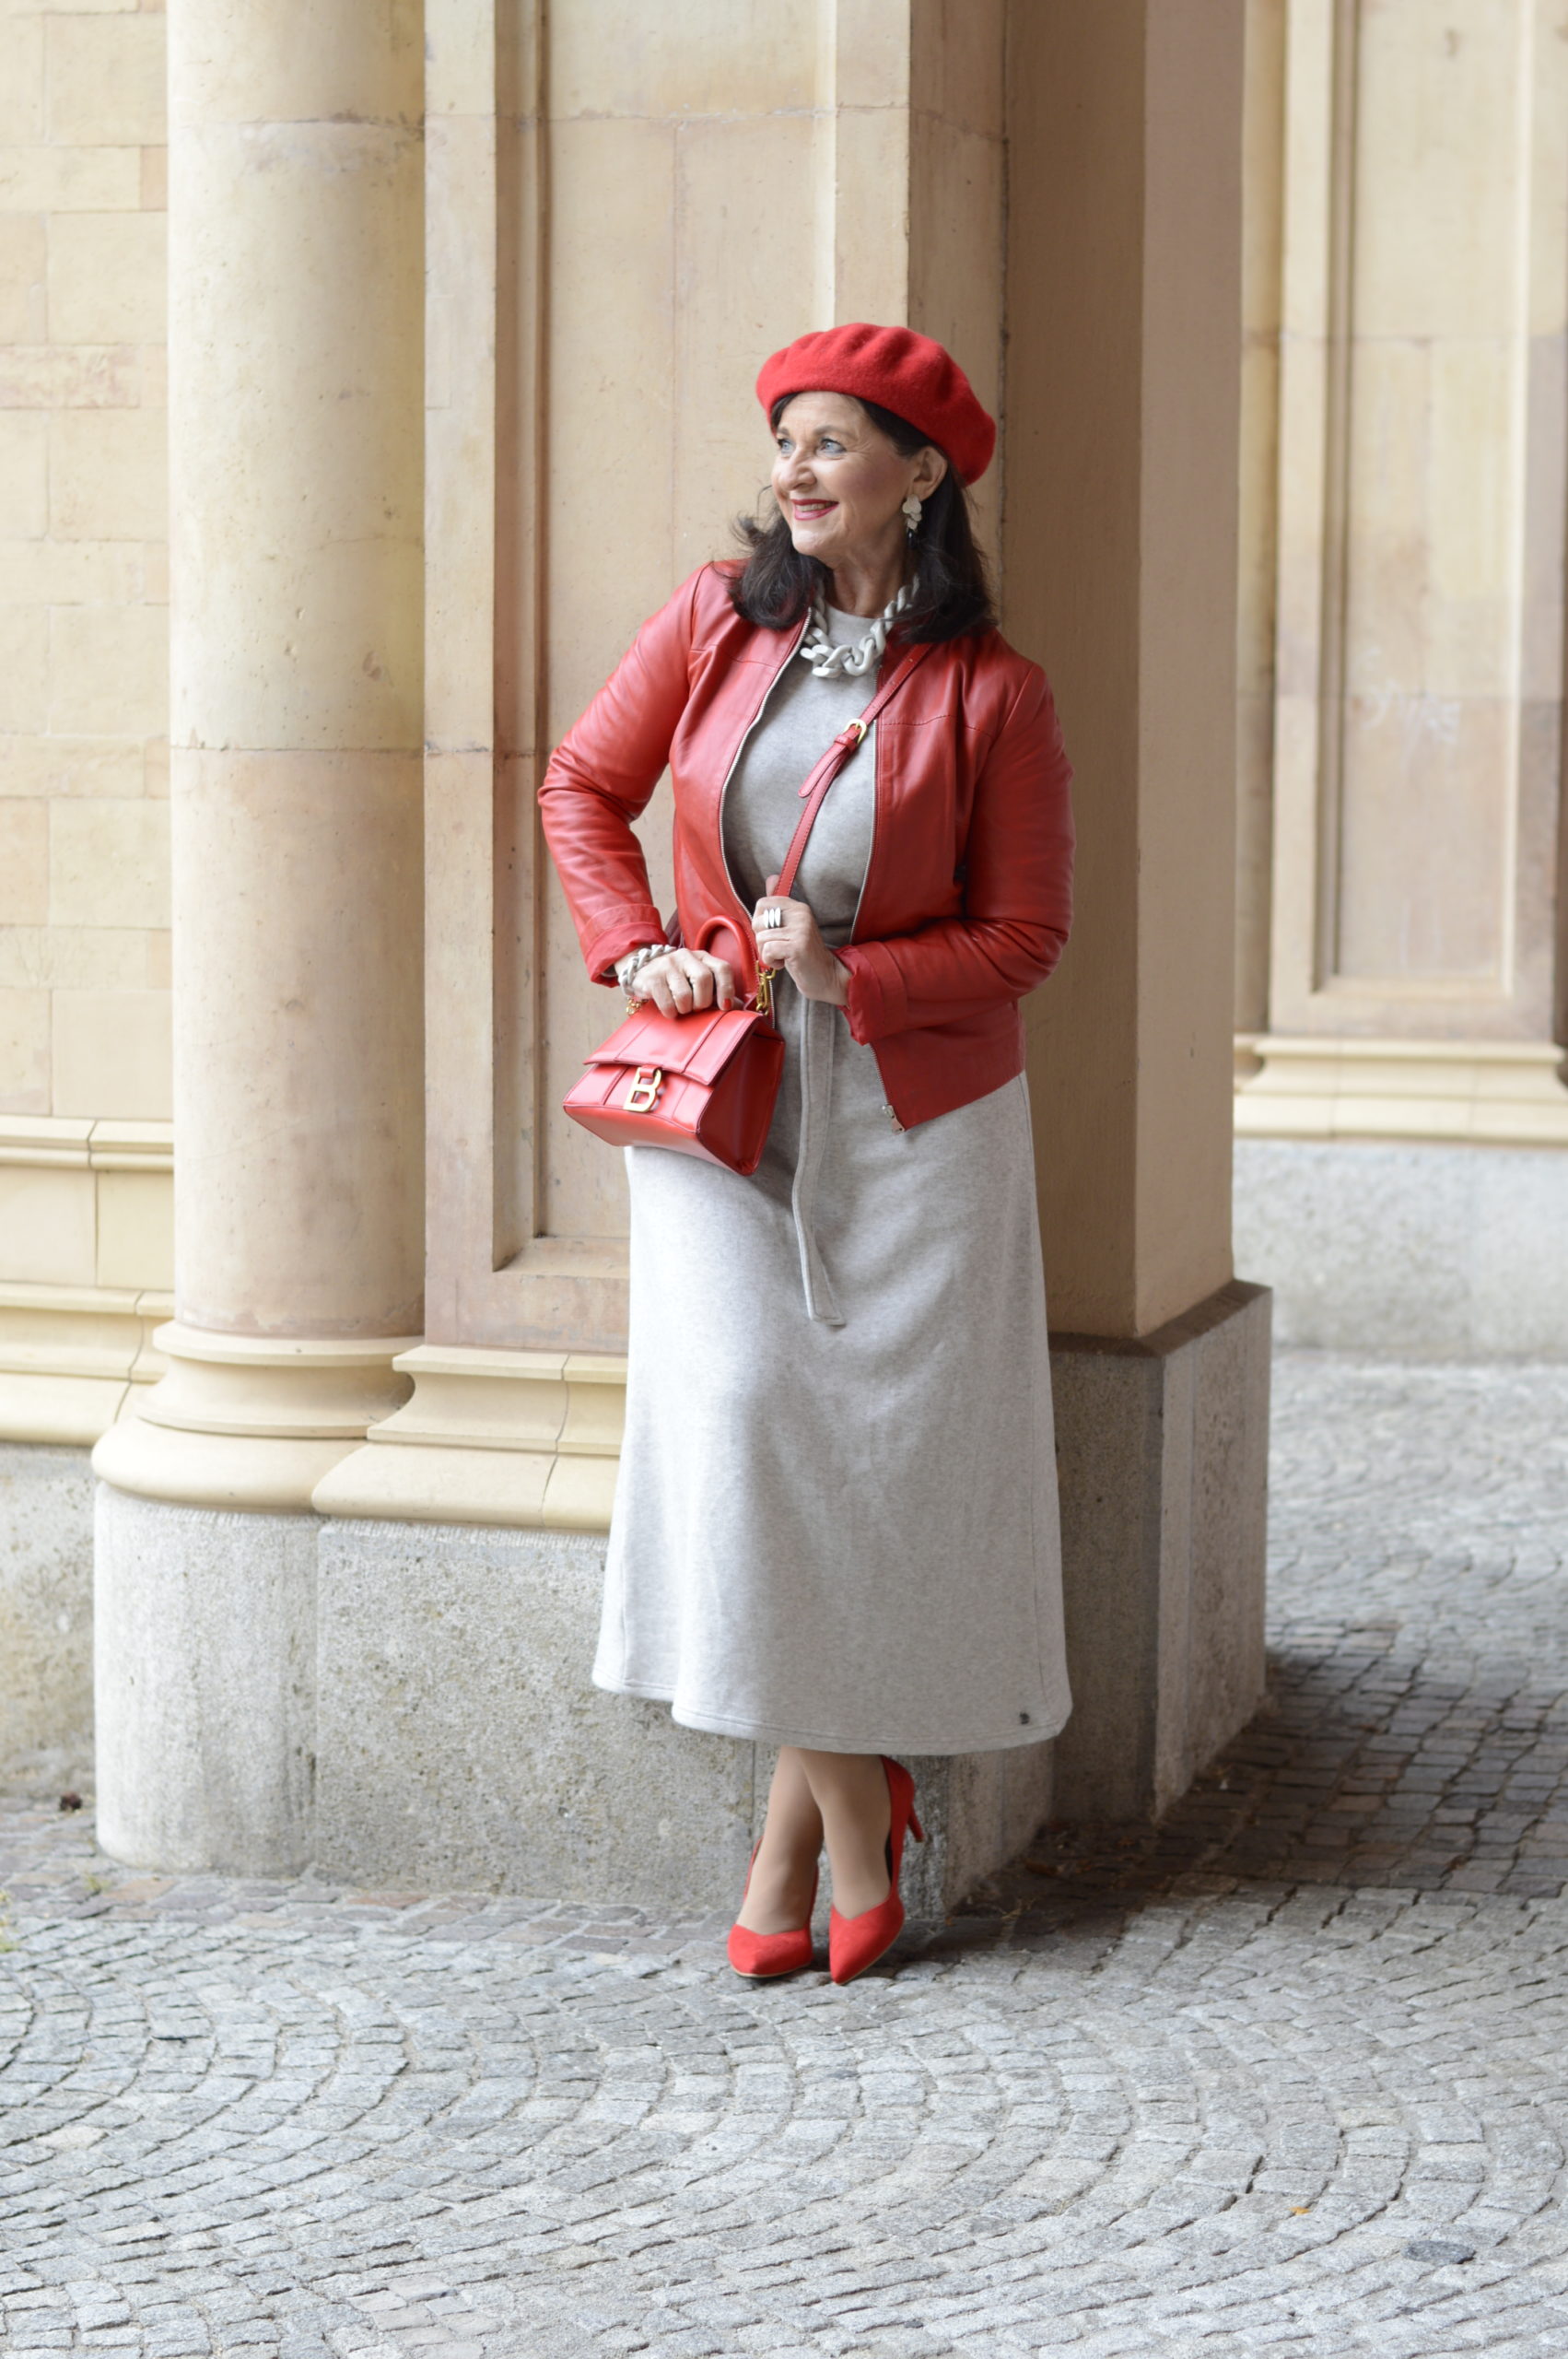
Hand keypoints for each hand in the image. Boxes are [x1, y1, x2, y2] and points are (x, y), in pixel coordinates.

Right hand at [628, 946, 735, 1016]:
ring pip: (685, 995)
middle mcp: (686, 956)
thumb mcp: (699, 983)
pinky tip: (669, 1010)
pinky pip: (667, 1003)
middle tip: (696, 1007)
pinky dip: (670, 1012)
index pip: (722, 968)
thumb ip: (719, 993)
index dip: (727, 989)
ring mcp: (667, 964)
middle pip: (703, 979)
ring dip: (684, 1009)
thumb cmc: (678, 983)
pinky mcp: (652, 977)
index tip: (724, 1007)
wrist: (643, 975)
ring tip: (680, 1008)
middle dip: (702, 1001)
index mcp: (703, 957)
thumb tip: (739, 1009)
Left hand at [752, 879, 849, 1007]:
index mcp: (798, 907)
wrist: (825, 976)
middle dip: (762, 940)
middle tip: (778, 948)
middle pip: (758, 921)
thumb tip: (771, 878)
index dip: (760, 922)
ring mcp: (801, 929)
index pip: (763, 903)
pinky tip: (784, 964)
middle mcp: (801, 914)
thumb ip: (779, 905)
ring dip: (767, 953)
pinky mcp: (798, 946)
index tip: (773, 934)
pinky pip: (768, 950)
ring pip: (762, 938)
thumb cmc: (803, 954)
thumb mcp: (791, 926)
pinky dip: (771, 961)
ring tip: (783, 956)